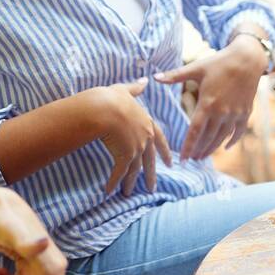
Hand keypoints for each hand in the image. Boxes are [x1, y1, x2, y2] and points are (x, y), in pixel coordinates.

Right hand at [88, 78, 171, 195]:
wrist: (104, 108)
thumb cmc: (113, 98)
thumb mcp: (125, 91)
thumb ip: (135, 88)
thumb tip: (145, 80)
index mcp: (147, 123)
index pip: (159, 140)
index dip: (164, 152)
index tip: (170, 163)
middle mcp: (144, 138)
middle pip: (149, 160)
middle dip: (150, 175)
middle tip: (152, 188)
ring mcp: (136, 148)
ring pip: (134, 170)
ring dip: (130, 183)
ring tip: (128, 194)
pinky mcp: (124, 156)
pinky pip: (119, 173)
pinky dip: (113, 182)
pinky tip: (108, 191)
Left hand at [157, 34, 266, 160]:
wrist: (247, 59)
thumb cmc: (219, 62)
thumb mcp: (196, 68)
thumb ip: (175, 76)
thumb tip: (154, 78)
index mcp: (207, 103)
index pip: (195, 132)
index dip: (188, 147)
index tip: (182, 159)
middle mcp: (222, 112)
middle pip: (208, 138)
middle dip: (199, 150)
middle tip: (191, 159)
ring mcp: (235, 114)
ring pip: (222, 137)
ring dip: (212, 148)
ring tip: (203, 155)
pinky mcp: (245, 112)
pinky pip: (238, 132)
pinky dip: (232, 141)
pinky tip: (225, 148)